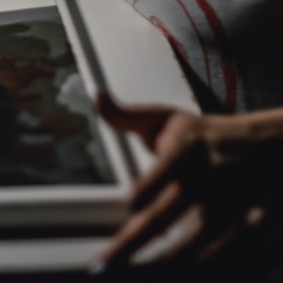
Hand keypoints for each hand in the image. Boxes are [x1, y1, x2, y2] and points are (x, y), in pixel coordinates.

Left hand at [91, 92, 282, 274]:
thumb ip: (126, 116)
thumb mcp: (169, 119)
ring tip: (130, 281)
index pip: (167, 170)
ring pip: (199, 249)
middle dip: (133, 245)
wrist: (276, 148)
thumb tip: (95, 96)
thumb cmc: (210, 137)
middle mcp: (211, 182)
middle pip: (169, 218)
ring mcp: (236, 212)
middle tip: (101, 266)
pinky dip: (211, 276)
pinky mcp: (257, 235)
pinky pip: (233, 265)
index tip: (131, 205)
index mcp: (187, 152)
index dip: (150, 187)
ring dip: (165, 270)